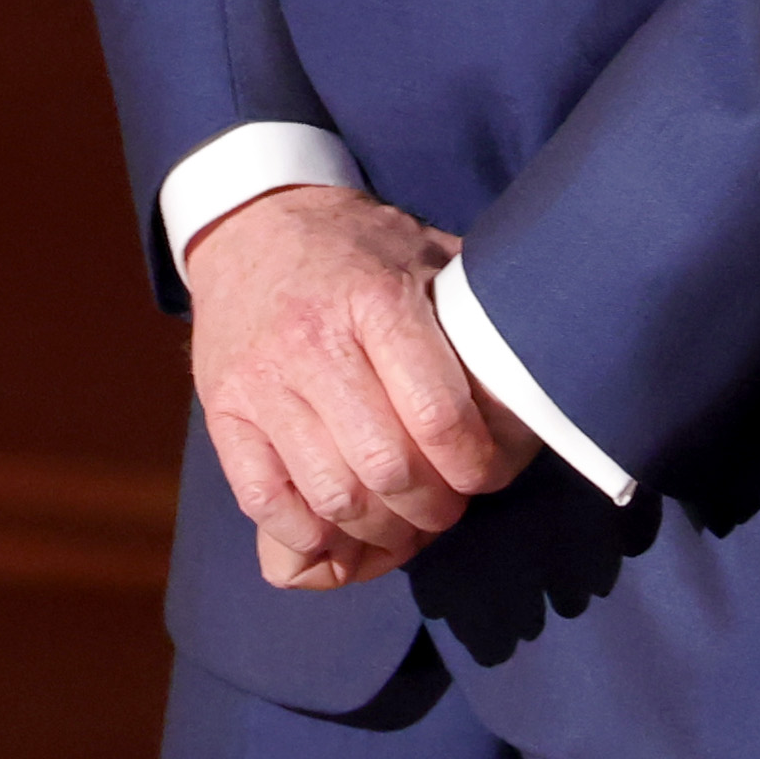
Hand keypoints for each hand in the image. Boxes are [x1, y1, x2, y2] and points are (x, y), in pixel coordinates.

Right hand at [184, 184, 540, 589]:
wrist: (250, 222)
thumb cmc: (358, 249)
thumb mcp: (425, 255)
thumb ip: (474, 317)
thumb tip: (535, 386)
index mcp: (375, 297)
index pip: (437, 415)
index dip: (476, 465)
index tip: (487, 473)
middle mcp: (313, 341)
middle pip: (387, 468)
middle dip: (433, 508)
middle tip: (448, 506)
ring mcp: (261, 381)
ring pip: (332, 496)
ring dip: (380, 531)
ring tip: (402, 522)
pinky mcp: (224, 412)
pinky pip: (266, 503)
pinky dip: (309, 535)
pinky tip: (340, 527)